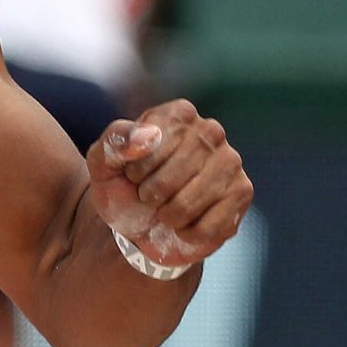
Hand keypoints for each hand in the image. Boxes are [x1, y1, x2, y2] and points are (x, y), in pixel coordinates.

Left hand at [86, 99, 251, 267]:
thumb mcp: (103, 163)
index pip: (152, 144)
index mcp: (178, 113)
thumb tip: (148, 135)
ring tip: (165, 210)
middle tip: (148, 195)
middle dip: (151, 195)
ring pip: (189, 203)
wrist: (141, 226)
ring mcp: (231, 162)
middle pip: (172, 176)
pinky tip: (185, 225)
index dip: (135, 170)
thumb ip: (115, 142)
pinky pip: (208, 227)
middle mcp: (210, 131)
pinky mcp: (242, 193)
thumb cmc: (124, 187)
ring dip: (167, 216)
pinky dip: (187, 233)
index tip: (132, 174)